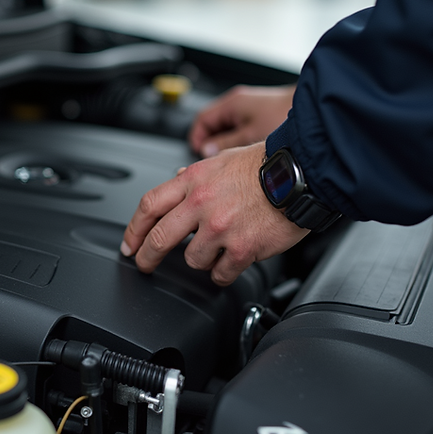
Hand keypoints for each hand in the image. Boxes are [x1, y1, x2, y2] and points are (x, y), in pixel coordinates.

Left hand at [121, 142, 308, 285]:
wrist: (302, 173)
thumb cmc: (267, 165)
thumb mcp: (222, 160)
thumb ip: (195, 176)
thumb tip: (175, 181)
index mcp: (193, 180)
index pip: (149, 206)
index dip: (134, 229)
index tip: (130, 244)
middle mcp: (202, 204)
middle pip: (160, 238)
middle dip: (146, 257)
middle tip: (144, 265)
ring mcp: (221, 228)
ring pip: (193, 260)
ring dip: (201, 259)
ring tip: (218, 247)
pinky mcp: (243, 248)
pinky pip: (221, 273)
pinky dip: (224, 272)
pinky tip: (232, 261)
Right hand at [189, 85, 294, 157]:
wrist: (313, 113)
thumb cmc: (284, 116)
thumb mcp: (249, 134)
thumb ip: (225, 143)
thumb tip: (207, 150)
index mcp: (232, 103)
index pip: (202, 119)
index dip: (197, 137)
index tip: (198, 151)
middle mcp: (239, 102)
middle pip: (213, 123)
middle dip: (211, 141)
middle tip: (212, 158)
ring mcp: (250, 108)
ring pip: (227, 127)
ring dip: (225, 141)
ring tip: (230, 158)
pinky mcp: (260, 114)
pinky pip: (240, 127)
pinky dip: (238, 139)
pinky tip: (245, 152)